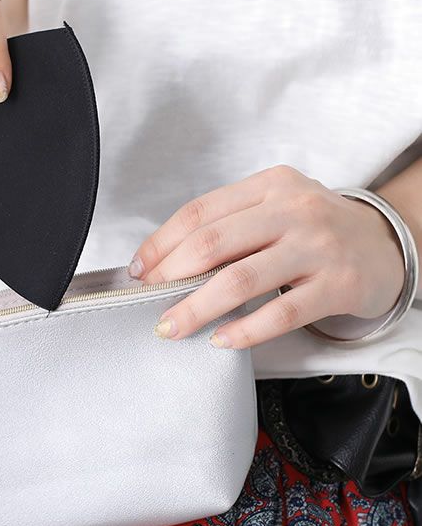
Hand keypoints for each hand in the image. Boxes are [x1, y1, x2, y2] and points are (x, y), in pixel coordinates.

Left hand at [128, 165, 405, 348]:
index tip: (139, 270)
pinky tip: (220, 339)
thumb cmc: (314, 230)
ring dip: (196, 308)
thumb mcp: (275, 207)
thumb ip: (228, 224)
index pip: (200, 212)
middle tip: (147, 301)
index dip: (161, 243)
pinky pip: (281, 313)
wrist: (386, 245)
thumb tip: (164, 261)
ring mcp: (318, 247)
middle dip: (170, 276)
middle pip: (213, 243)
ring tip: (171, 327)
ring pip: (240, 280)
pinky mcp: (338, 285)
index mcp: (269, 185)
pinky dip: (245, 330)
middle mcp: (293, 210)